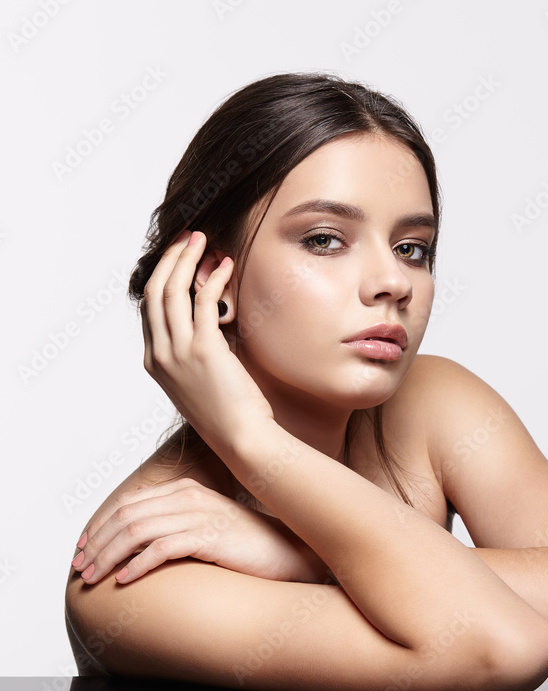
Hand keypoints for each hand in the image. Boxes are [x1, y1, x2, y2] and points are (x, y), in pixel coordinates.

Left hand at [70, 478, 328, 584]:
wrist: (291, 553)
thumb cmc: (249, 547)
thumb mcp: (208, 529)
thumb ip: (177, 527)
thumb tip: (139, 546)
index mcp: (187, 489)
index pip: (129, 504)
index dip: (100, 527)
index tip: (83, 549)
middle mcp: (190, 496)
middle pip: (127, 516)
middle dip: (97, 543)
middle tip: (81, 568)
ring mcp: (200, 514)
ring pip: (137, 532)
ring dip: (109, 556)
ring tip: (94, 578)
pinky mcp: (209, 535)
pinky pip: (161, 549)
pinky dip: (137, 565)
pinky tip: (125, 581)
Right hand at [142, 230, 273, 454]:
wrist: (241, 439)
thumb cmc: (229, 413)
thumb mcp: (201, 379)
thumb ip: (195, 349)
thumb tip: (211, 315)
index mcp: (155, 363)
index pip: (148, 309)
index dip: (162, 276)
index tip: (178, 256)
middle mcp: (160, 355)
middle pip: (153, 292)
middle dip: (170, 258)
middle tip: (188, 237)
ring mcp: (178, 352)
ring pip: (172, 290)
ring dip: (188, 258)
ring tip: (204, 240)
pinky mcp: (203, 350)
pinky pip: (203, 300)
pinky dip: (214, 277)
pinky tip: (226, 266)